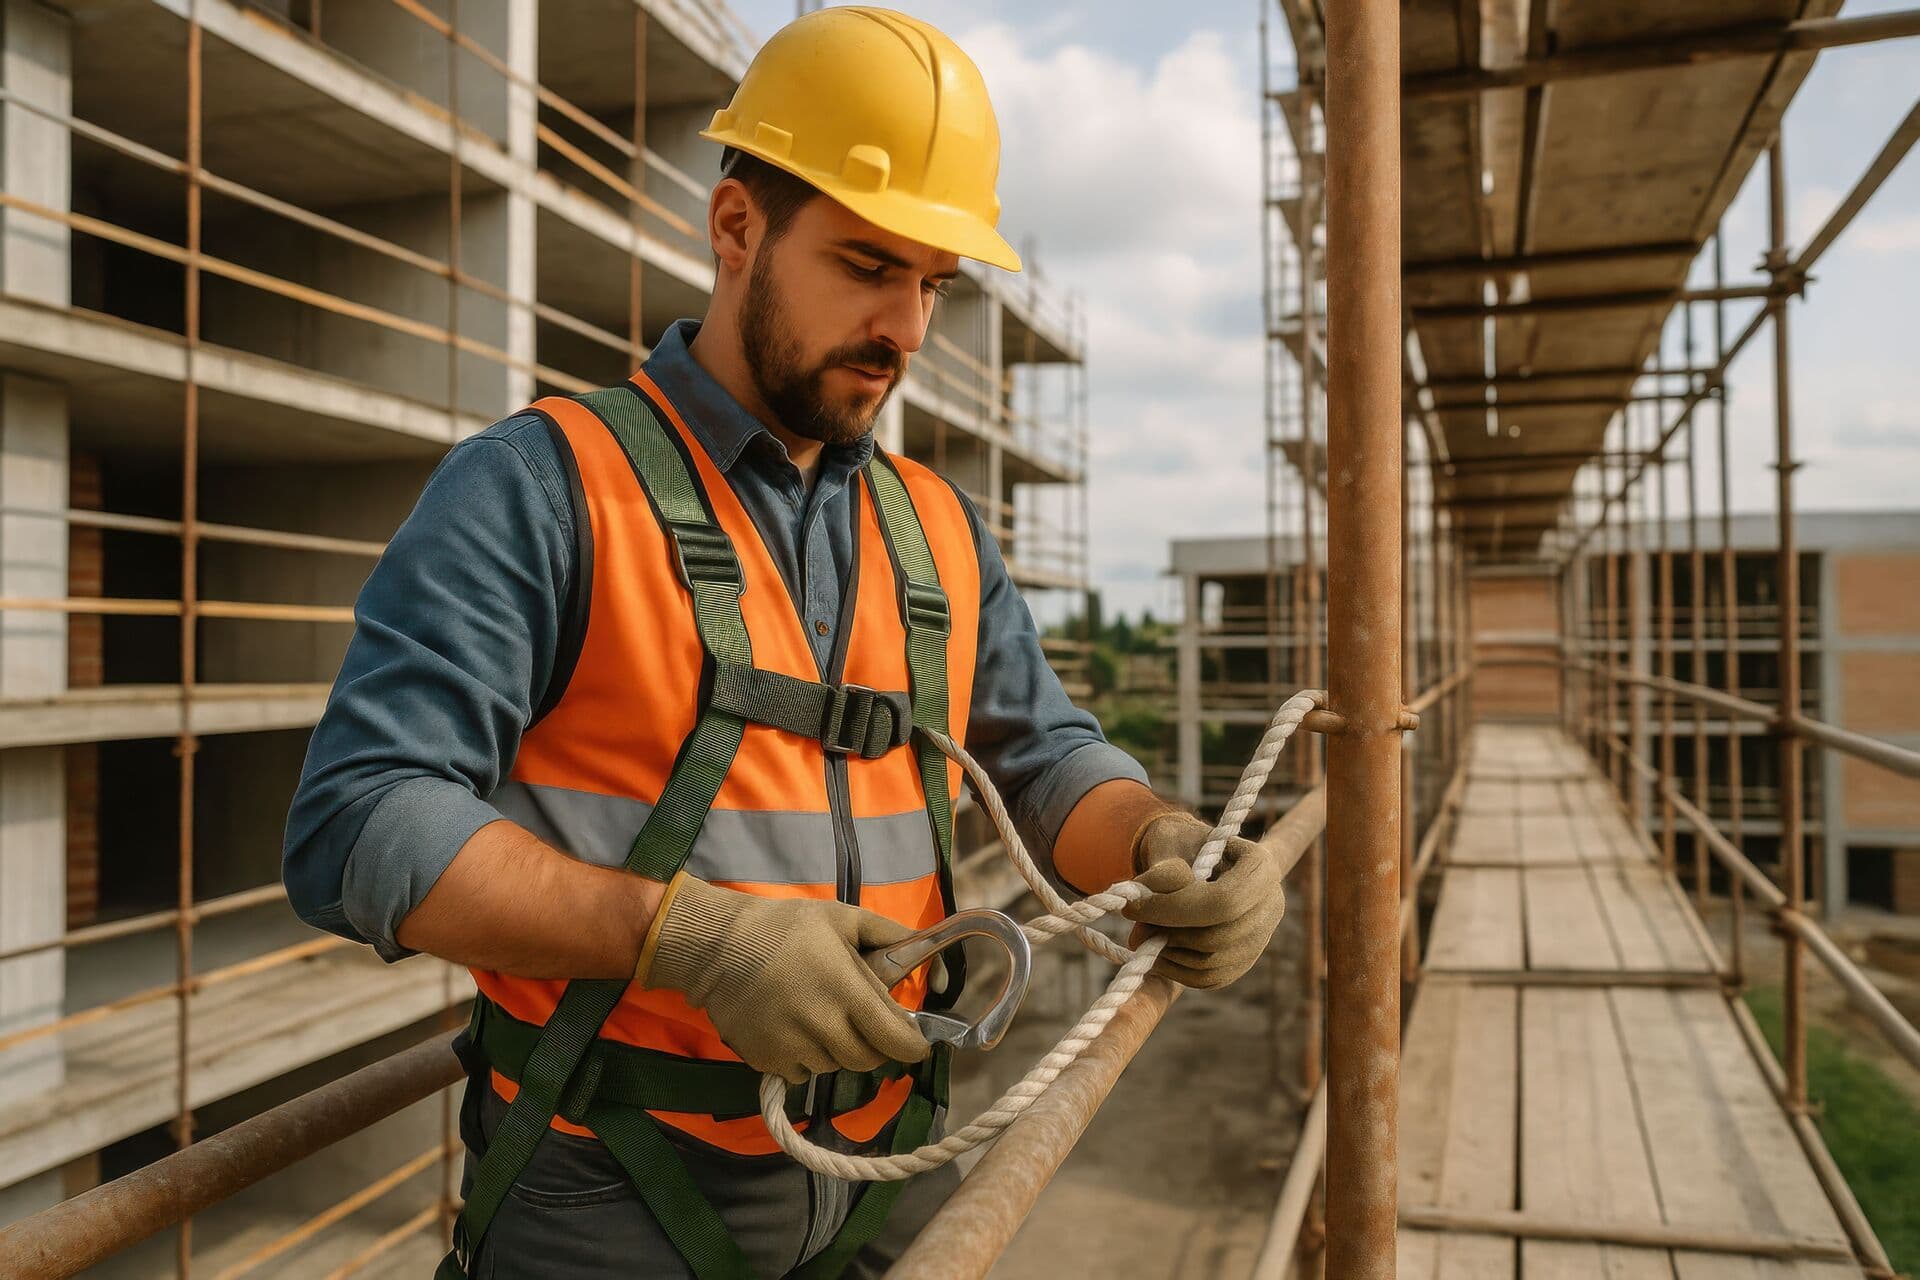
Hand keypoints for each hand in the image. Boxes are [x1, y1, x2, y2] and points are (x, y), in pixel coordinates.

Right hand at [636, 873, 930, 1083]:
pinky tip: (794, 1030)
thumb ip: (889, 935)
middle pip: (866, 1059)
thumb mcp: (842, 918)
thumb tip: (927, 949)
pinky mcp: (767, 1062)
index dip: (912, 1047)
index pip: (894, 1039)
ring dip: (838, 1050)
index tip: (917, 1044)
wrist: (717, 947)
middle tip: (865, 1024)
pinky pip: (802, 1073)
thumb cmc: (785, 928)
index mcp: (846, 990)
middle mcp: (822, 1026)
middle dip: (874, 1046)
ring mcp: (792, 1048)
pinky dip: (807, 1058)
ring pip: (834, 1067)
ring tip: (821, 1018)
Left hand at [1121, 811, 1286, 990]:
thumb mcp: (1168, 843)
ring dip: (1169, 954)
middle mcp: (1272, 903)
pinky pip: (1211, 978)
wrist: (1196, 859)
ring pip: (1213, 962)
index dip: (1174, 909)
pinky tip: (1156, 952)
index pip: (1223, 901)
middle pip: (1219, 936)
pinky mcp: (1245, 961)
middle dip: (1169, 934)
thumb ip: (1158, 871)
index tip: (1133, 908)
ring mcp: (1262, 936)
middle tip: (1135, 928)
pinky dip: (1176, 970)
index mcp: (1260, 865)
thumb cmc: (1181, 846)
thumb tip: (1140, 903)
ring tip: (1143, 936)